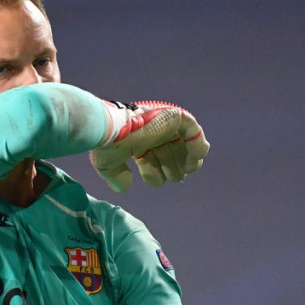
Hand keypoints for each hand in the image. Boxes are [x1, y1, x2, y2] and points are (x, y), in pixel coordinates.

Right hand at [91, 100, 209, 191]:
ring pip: (182, 143)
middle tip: (174, 177)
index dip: (155, 172)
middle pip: (169, 153)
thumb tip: (124, 187)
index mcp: (136, 141)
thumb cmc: (109, 145)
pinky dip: (197, 145)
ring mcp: (163, 124)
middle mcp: (150, 132)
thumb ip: (116, 175)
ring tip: (187, 169)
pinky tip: (194, 159)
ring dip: (187, 159)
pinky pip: (192, 130)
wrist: (113, 129)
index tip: (156, 181)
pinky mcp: (173, 116)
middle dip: (173, 168)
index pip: (150, 158)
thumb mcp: (107, 164)